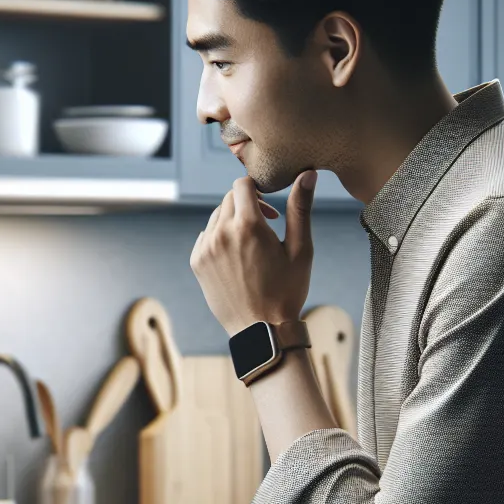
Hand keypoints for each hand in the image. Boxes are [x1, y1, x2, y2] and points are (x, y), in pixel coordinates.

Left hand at [190, 171, 316, 334]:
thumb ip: (300, 207)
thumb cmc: (287, 290)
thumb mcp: (300, 248)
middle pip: (229, 199)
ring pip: (216, 217)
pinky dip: (219, 238)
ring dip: (233, 221)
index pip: (242, 184)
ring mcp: (205, 248)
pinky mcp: (196, 262)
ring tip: (253, 244)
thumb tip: (307, 173)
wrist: (262, 330)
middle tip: (268, 225)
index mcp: (247, 226)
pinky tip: (238, 257)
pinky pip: (205, 236)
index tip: (271, 208)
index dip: (258, 190)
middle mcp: (221, 233)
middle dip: (248, 205)